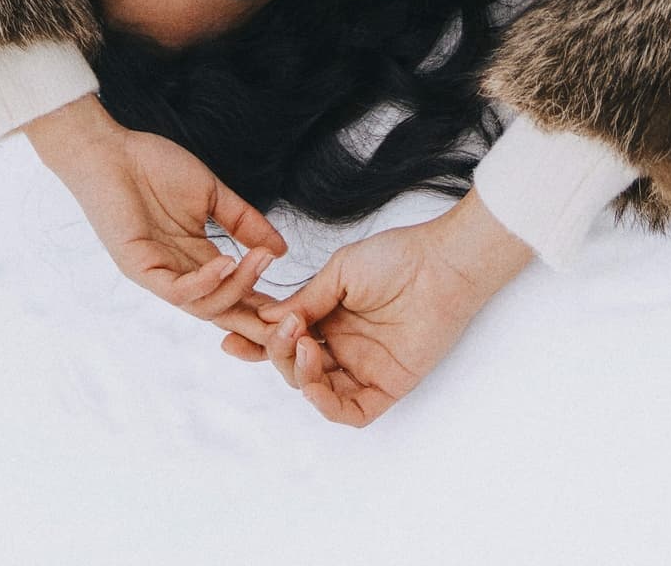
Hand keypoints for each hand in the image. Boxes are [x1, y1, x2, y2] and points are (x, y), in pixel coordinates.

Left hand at [26, 94, 284, 329]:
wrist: (110, 150)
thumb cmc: (155, 167)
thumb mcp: (211, 195)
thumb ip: (244, 221)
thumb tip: (281, 250)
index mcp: (198, 260)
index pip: (237, 293)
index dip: (266, 303)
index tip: (302, 305)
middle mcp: (181, 275)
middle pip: (224, 312)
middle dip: (256, 321)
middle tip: (292, 317)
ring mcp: (159, 275)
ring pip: (204, 305)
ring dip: (237, 287)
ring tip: (260, 260)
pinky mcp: (139, 269)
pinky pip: (177, 289)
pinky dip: (205, 281)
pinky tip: (227, 260)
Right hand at [233, 188, 533, 426]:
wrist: (441, 264)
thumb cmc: (396, 258)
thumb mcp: (340, 272)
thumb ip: (306, 300)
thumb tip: (268, 319)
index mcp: (329, 317)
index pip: (286, 338)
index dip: (258, 342)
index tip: (229, 337)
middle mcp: (342, 346)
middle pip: (295, 365)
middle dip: (279, 352)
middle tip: (286, 330)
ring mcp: (363, 368)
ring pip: (316, 389)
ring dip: (300, 373)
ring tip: (305, 344)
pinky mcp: (385, 387)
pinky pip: (349, 411)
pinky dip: (326, 404)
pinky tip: (315, 382)